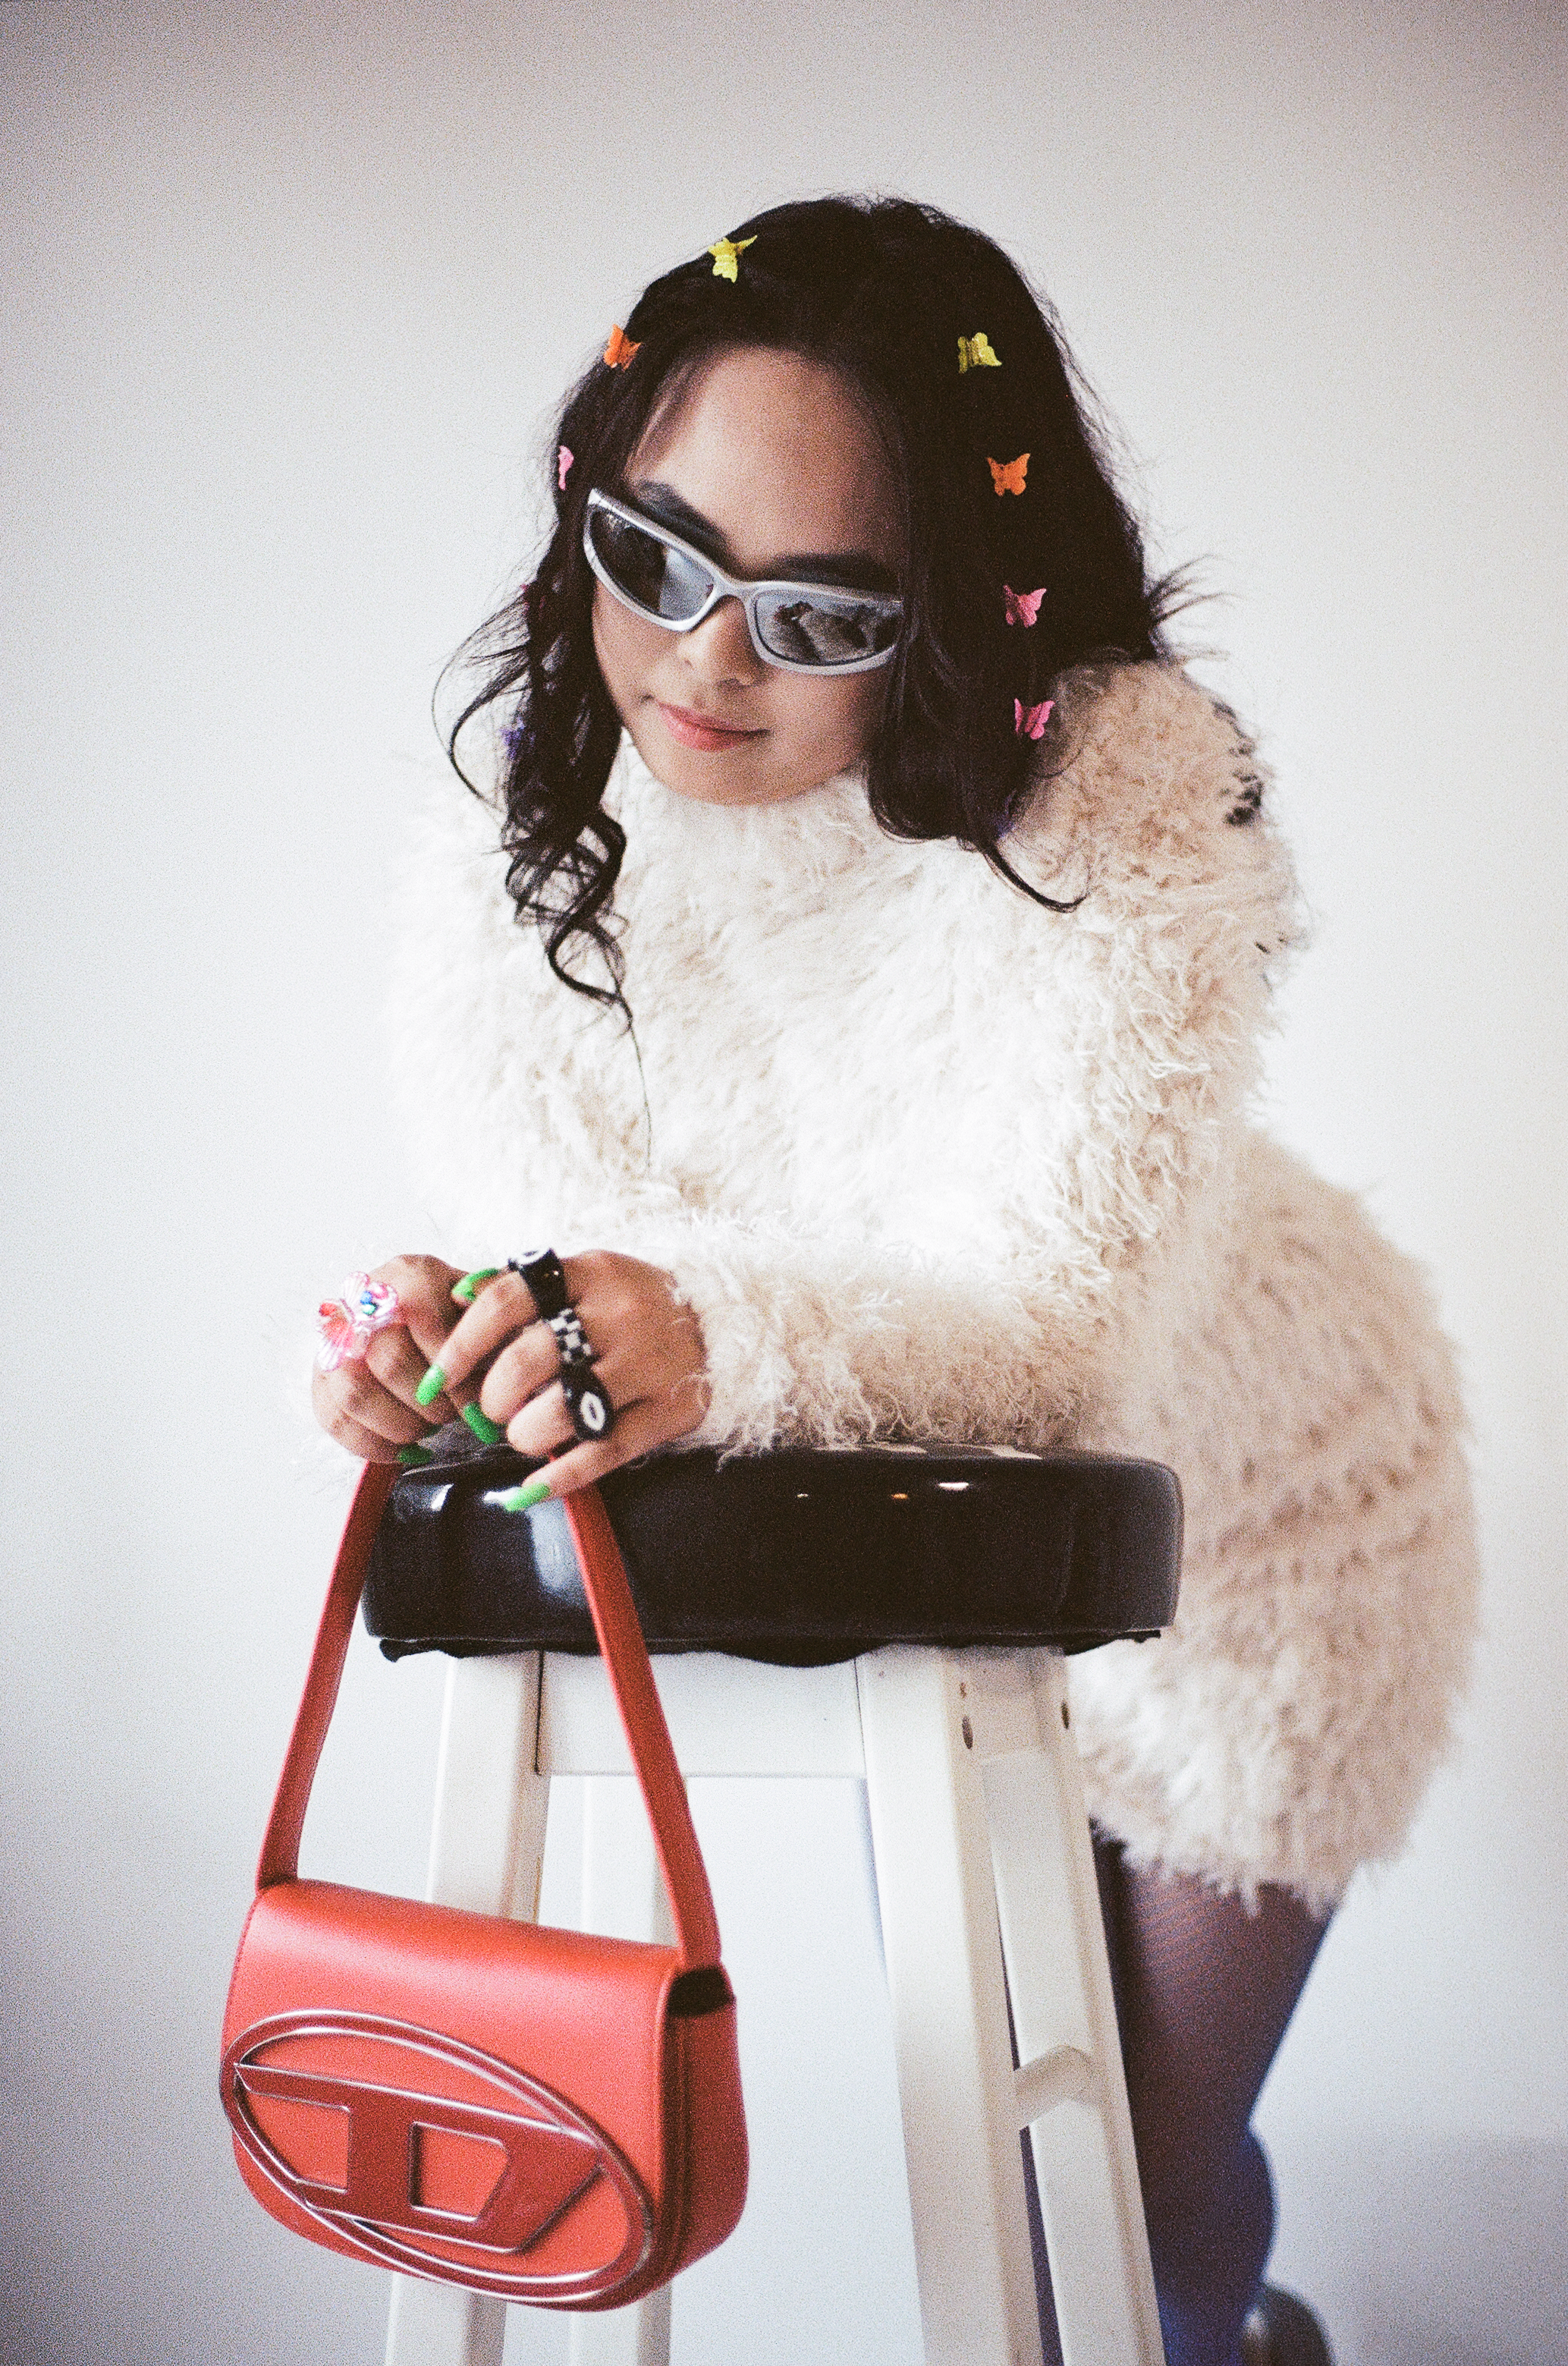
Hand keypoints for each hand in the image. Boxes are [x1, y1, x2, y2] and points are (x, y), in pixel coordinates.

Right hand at [311, 1254, 468, 1461]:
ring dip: (399, 1423)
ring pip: (355, 1392)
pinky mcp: (321, 1379)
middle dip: (428, 1401)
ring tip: (427, 1427)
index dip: (451, 1364)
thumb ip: (492, 1312)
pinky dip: (373, 1444)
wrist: (425, 1325)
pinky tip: (404, 1448)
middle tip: (452, 1416)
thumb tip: (487, 1326)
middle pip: (388, 1358)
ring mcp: (335, 1341)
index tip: (476, 1398)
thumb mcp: (487, 1305)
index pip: (422, 1316)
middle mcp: (364, 1302)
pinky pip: (335, 1420)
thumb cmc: (462, 1321)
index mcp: (409, 1275)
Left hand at [430, 1252, 708, 1496]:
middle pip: (528, 1362)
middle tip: (493, 1411)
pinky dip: (561, 1477)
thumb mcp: (586, 1279)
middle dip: (494, 1398)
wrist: (728, 1323)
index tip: (439, 1379)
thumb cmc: (635, 1305)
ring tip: (525, 1436)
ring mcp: (650, 1363)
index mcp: (592, 1273)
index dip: (462, 1344)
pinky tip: (531, 1489)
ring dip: (526, 1436)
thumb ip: (522, 1289)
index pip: (507, 1301)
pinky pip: (604, 1452)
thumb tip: (453, 1298)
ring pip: (565, 1411)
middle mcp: (621, 1314)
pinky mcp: (671, 1410)